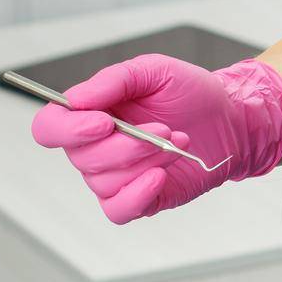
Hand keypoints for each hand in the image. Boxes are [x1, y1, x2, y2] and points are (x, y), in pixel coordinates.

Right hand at [30, 54, 281, 223]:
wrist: (233, 119)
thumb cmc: (192, 93)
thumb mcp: (156, 71)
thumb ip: (114, 79)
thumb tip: (75, 99)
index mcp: (91, 114)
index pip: (49, 128)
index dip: (68, 129)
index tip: (104, 122)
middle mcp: (96, 148)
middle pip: (81, 158)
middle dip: (127, 144)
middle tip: (165, 130)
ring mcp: (116, 176)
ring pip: (105, 181)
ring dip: (146, 160)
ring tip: (178, 142)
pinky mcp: (139, 199)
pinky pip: (118, 210)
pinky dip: (137, 195)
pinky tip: (160, 176)